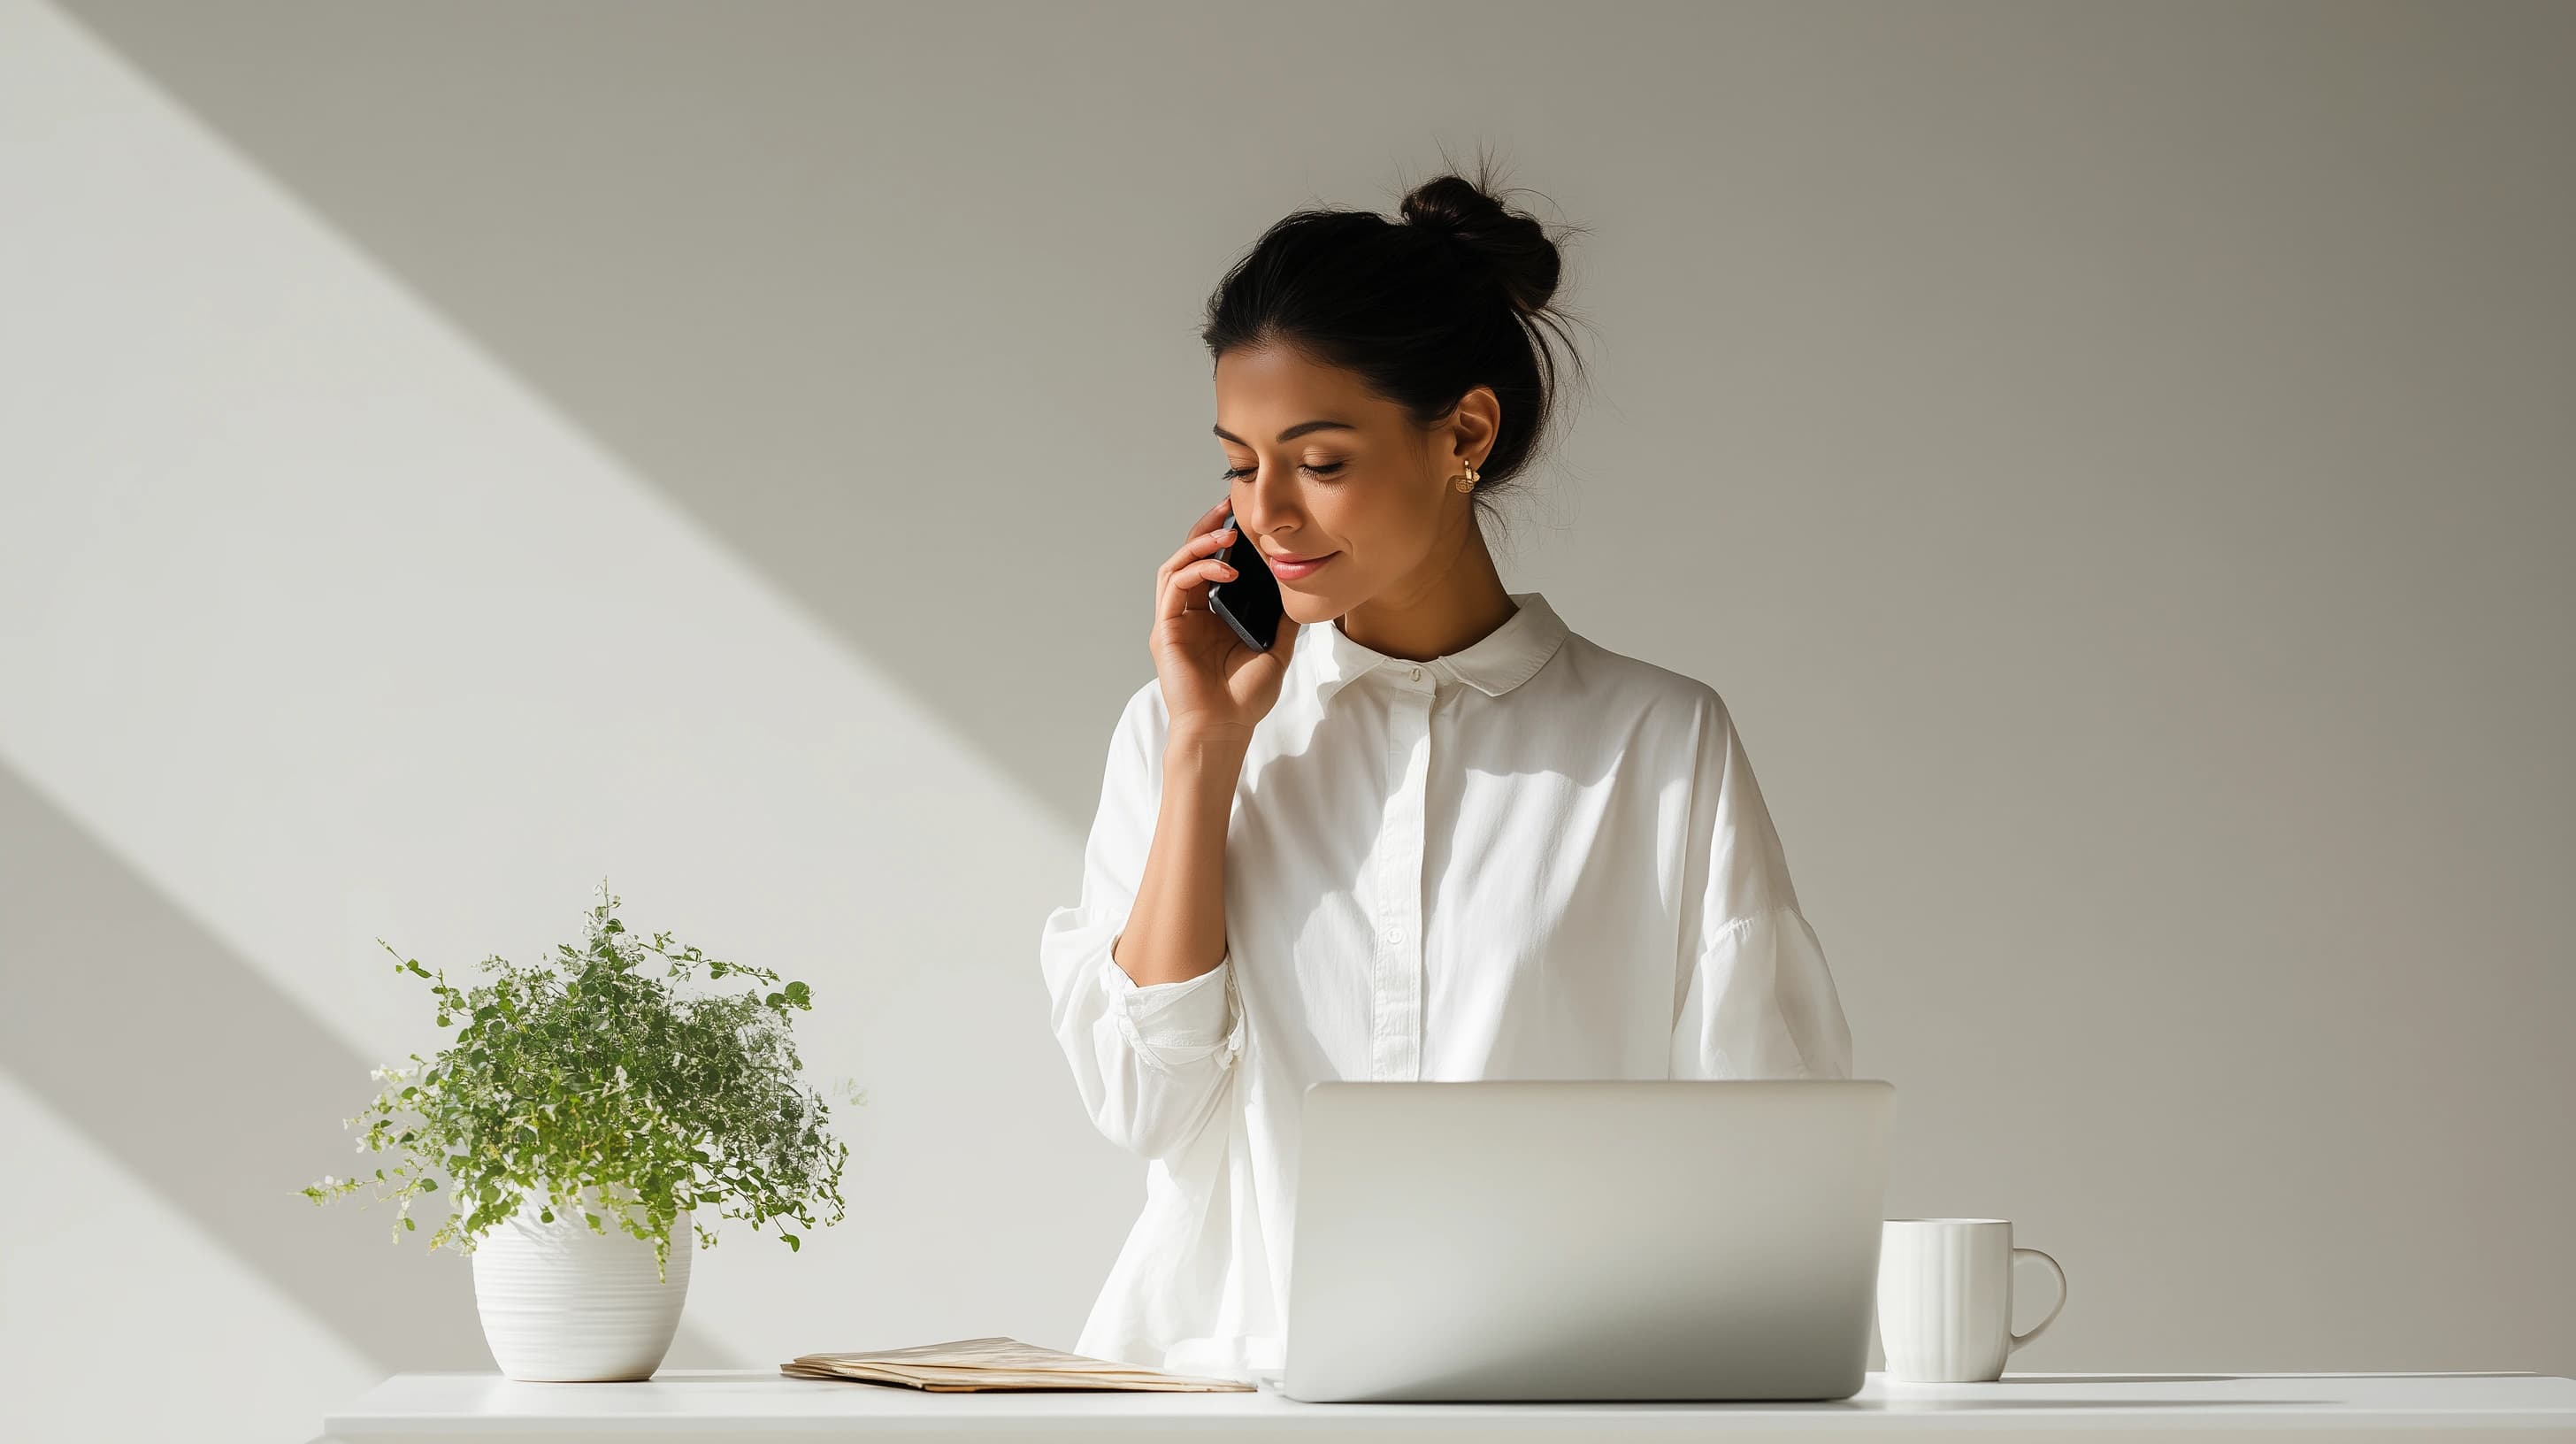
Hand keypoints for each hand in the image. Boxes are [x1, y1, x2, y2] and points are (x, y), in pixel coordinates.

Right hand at [1150, 494, 1298, 743]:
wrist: (1224, 729)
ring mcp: (1174, 622)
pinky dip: (1196, 571)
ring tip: (1226, 537)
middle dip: (1206, 529)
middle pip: (1188, 558)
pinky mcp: (1166, 631)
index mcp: (1210, 616)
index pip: (1210, 565)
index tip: (1241, 519)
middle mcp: (1188, 614)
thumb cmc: (1244, 698)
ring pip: (1175, 567)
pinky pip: (1173, 588)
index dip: (1221, 538)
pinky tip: (1225, 570)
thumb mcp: (1275, 650)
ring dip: (1198, 546)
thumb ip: (1282, 621)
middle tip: (1227, 508)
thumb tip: (1300, 593)